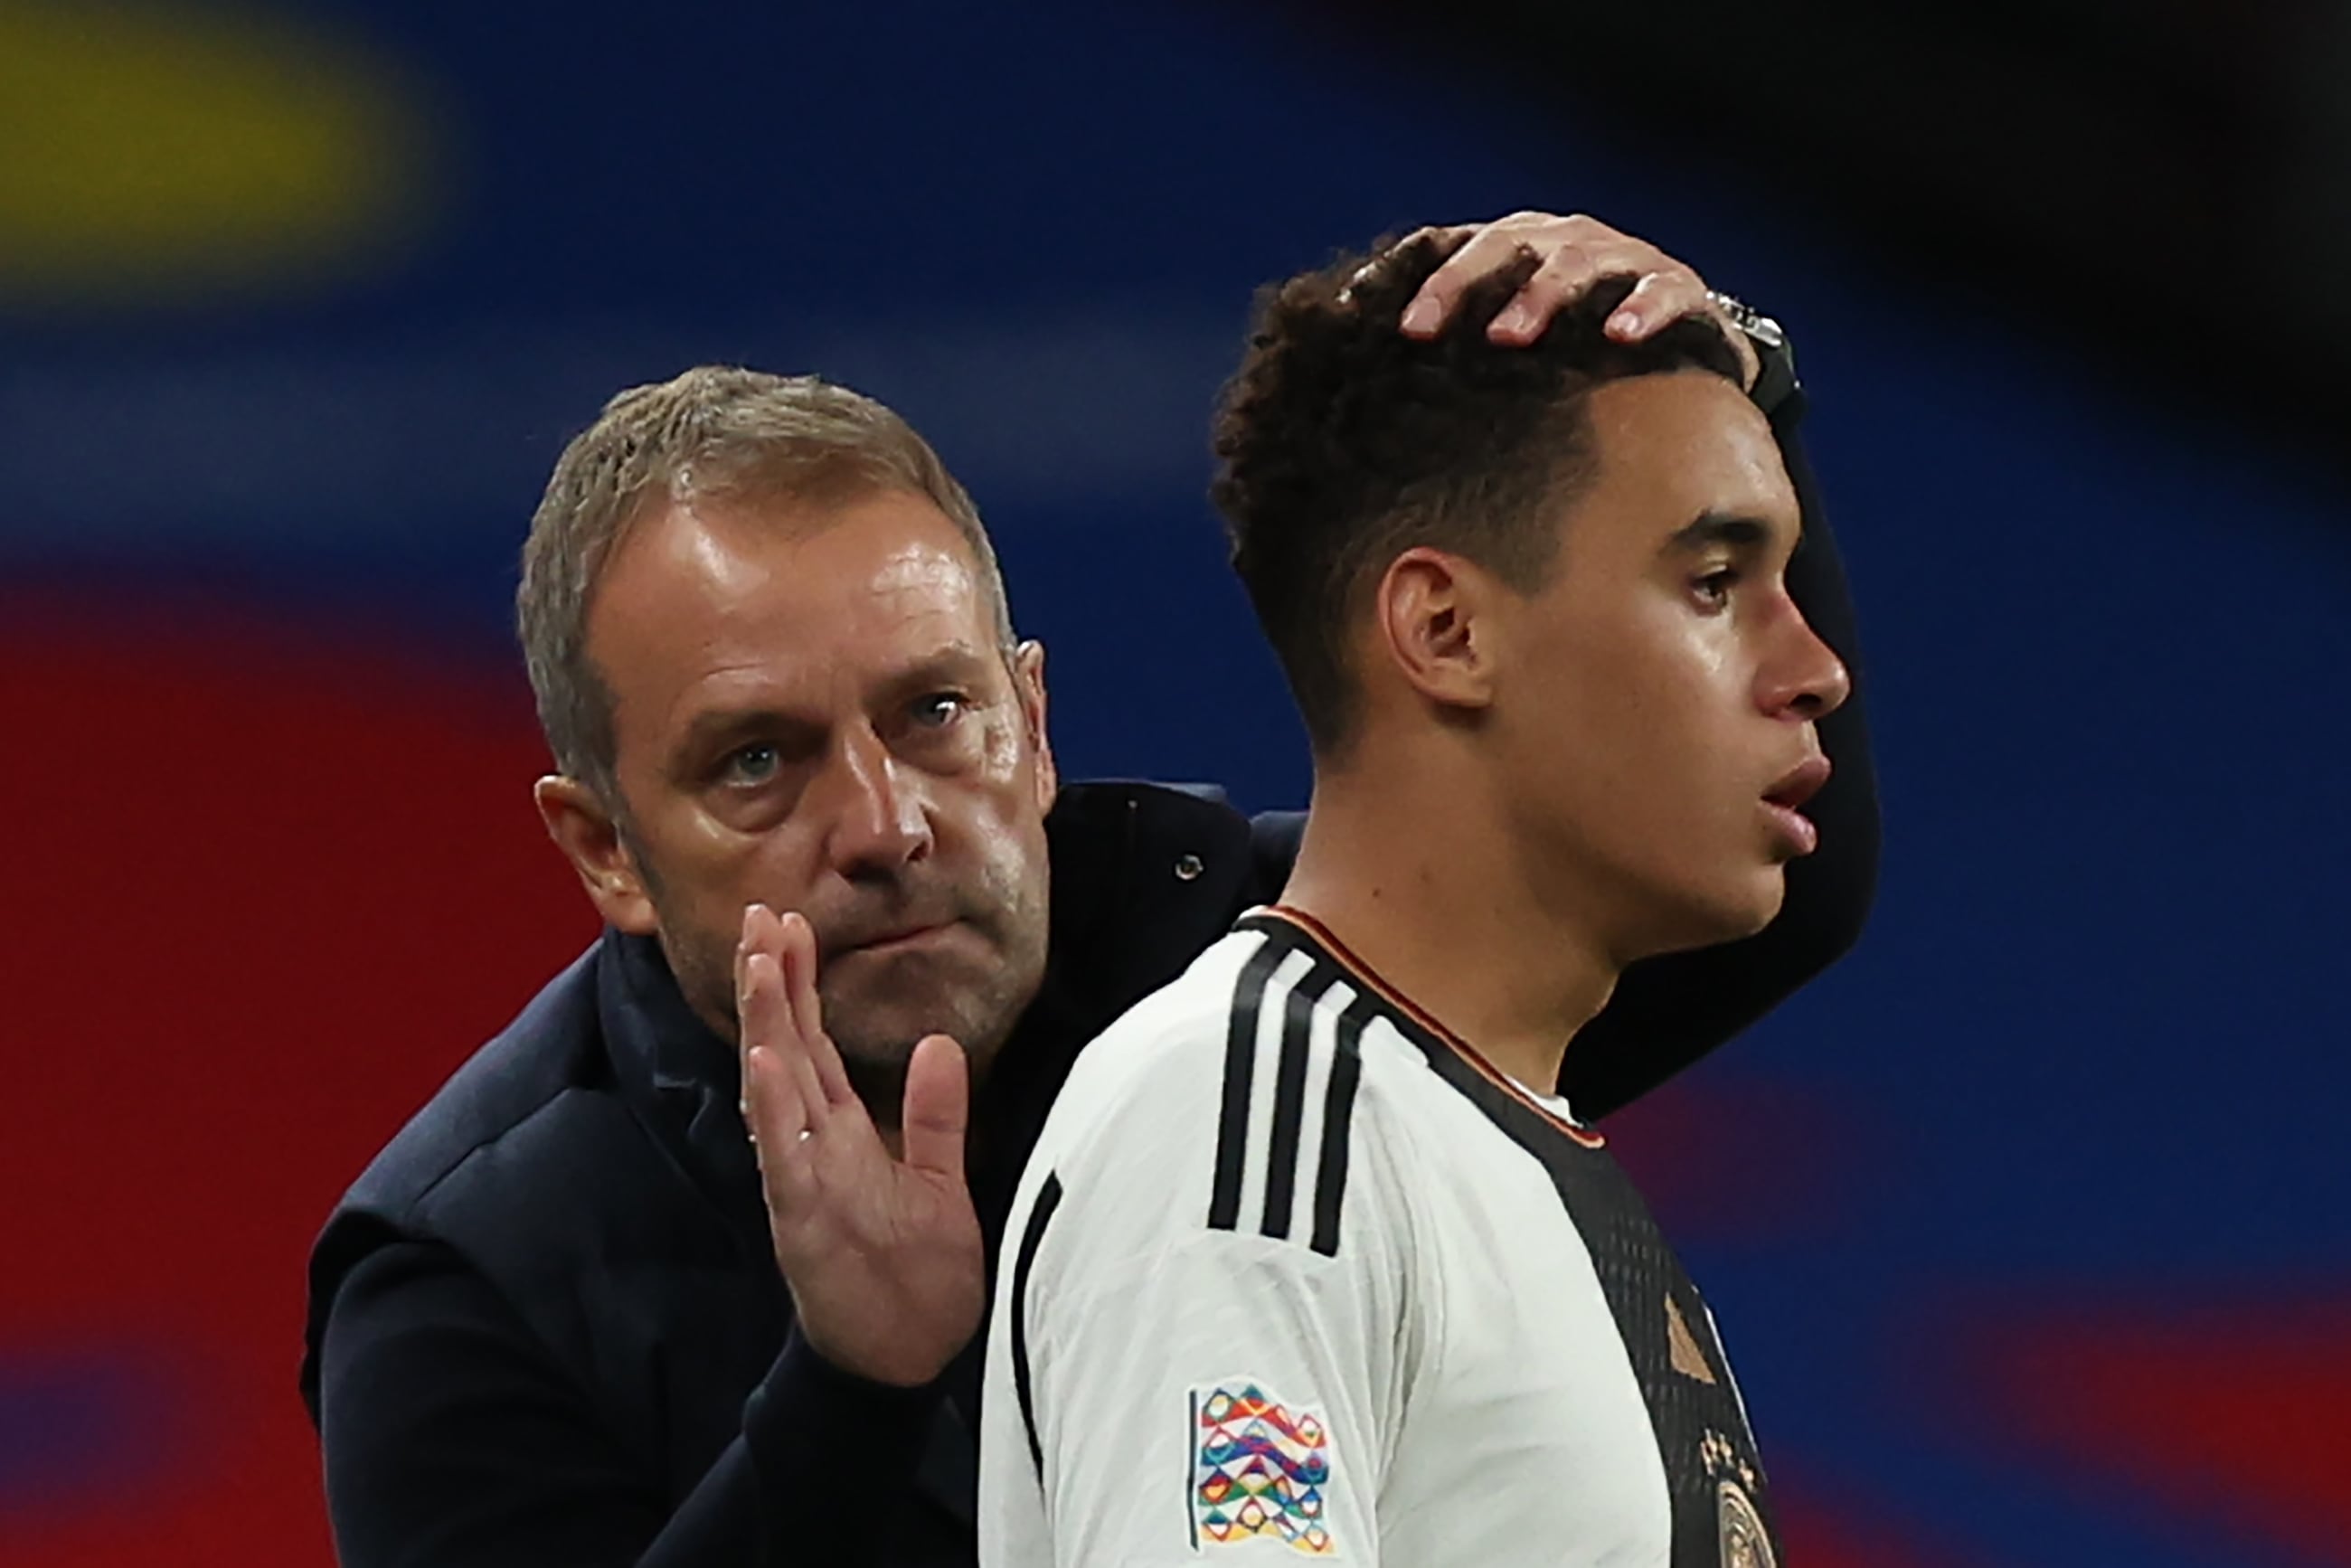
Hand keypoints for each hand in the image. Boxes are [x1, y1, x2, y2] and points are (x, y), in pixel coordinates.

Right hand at [735, 902, 984, 1386]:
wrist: (902, 1361)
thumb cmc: (915, 1278)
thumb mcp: (940, 1180)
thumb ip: (935, 1115)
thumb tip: (938, 1044)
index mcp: (842, 1134)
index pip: (815, 1043)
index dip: (800, 984)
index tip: (789, 923)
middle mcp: (814, 1146)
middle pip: (788, 1047)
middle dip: (772, 980)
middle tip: (760, 912)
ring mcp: (803, 1178)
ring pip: (776, 1088)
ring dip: (765, 1023)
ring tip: (757, 960)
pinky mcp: (803, 1216)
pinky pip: (784, 1153)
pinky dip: (771, 1107)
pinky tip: (763, 1060)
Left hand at [1390, 211, 1760, 389]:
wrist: (1686, 342)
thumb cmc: (1579, 342)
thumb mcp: (1510, 336)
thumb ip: (1453, 337)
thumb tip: (1366, 343)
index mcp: (1516, 246)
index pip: (1451, 244)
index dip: (1408, 273)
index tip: (1359, 312)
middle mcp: (1564, 240)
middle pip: (1504, 245)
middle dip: (1458, 284)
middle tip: (1421, 328)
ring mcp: (1622, 259)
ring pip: (1573, 265)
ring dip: (1538, 298)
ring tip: (1508, 336)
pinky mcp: (1678, 287)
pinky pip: (1661, 292)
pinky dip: (1641, 309)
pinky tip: (1619, 336)